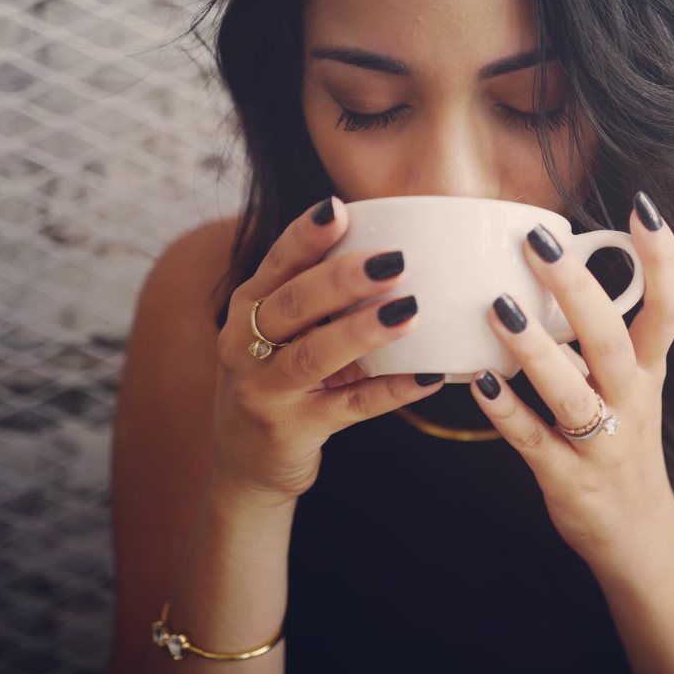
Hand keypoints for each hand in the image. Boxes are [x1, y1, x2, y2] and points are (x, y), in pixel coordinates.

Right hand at [209, 195, 446, 503]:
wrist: (246, 465)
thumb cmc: (278, 381)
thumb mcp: (280, 334)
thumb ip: (317, 298)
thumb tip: (394, 251)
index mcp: (248, 308)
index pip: (277, 263)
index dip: (306, 236)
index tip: (338, 208)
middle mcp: (244, 344)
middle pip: (294, 303)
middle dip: (343, 278)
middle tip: (394, 260)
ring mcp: (264, 391)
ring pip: (315, 355)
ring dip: (364, 331)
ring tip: (410, 311)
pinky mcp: (292, 431)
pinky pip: (350, 407)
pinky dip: (392, 391)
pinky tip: (429, 376)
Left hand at [468, 191, 673, 567]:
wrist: (638, 536)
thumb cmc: (622, 441)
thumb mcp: (631, 385)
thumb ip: (601, 336)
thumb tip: (560, 267)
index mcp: (650, 371)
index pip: (669, 308)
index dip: (662, 259)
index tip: (642, 207)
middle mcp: (634, 403)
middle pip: (613, 340)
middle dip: (578, 290)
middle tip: (539, 242)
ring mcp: (603, 444)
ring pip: (574, 393)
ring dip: (537, 350)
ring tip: (499, 309)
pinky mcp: (569, 480)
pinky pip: (534, 441)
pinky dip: (506, 411)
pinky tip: (478, 382)